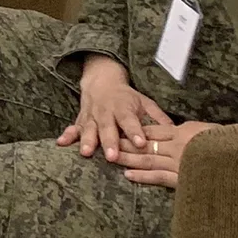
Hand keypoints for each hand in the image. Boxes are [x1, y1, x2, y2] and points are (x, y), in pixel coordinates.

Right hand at [58, 54, 172, 160]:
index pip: (130, 121)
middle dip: (110, 142)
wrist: (101, 81)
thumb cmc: (127, 97)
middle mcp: (106, 112)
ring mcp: (91, 116)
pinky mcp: (81, 120)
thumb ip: (158, 118)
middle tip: (113, 157)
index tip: (140, 143)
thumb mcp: (145, 102)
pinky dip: (67, 135)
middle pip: (108, 128)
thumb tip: (177, 132)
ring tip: (86, 153)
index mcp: (124, 108)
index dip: (135, 132)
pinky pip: (73, 128)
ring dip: (87, 141)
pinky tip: (61, 143)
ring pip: (89, 130)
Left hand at [111, 117, 213, 189]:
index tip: (121, 132)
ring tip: (111, 157)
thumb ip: (195, 134)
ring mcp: (180, 161)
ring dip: (128, 158)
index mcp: (186, 131)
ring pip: (148, 158)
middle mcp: (179, 145)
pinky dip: (143, 175)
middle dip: (126, 144)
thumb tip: (184, 134)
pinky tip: (127, 175)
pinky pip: (159, 176)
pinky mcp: (184, 177)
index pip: (155, 131)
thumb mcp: (212, 132)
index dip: (137, 133)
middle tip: (107, 142)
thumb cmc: (233, 144)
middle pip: (146, 143)